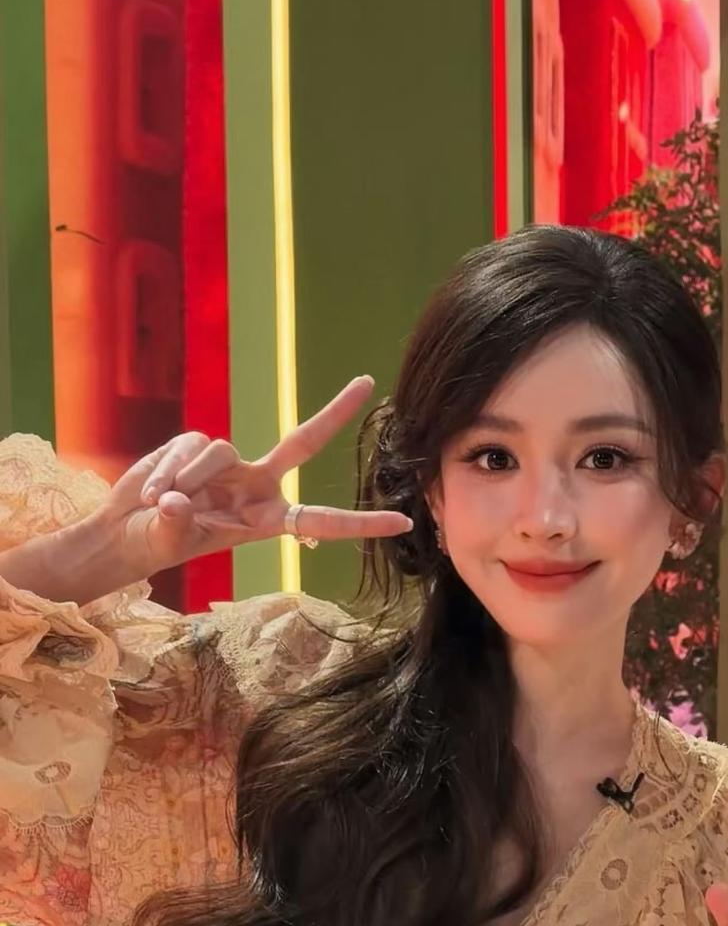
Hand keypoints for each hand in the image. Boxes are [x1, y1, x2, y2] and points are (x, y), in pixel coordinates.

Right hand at [101, 376, 410, 579]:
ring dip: (185, 479)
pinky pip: (188, 446)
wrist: (126, 529)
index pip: (321, 519)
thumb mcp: (169, 541)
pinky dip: (166, 468)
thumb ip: (177, 523)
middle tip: (366, 383)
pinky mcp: (197, 444)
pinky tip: (151, 490)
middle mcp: (256, 486)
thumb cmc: (157, 543)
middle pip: (302, 442)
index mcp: (266, 520)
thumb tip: (176, 502)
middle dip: (335, 413)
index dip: (361, 523)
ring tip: (161, 504)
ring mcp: (229, 463)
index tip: (403, 523)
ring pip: (219, 451)